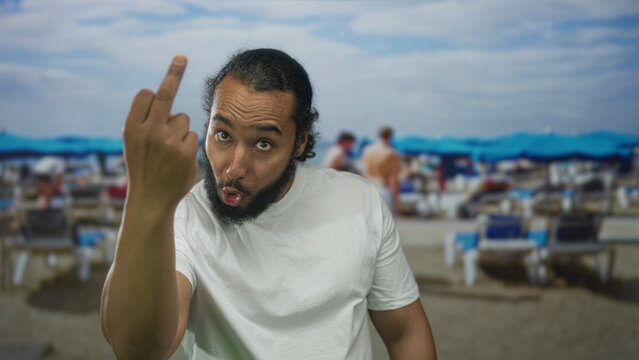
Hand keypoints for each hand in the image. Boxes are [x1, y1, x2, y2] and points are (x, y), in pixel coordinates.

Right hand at [122, 55, 198, 208]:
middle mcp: (148, 131)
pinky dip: (188, 145)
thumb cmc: (143, 167)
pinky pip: (192, 135)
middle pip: (165, 95)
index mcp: (132, 127)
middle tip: (181, 57)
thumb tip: (172, 109)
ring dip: (180, 131)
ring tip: (169, 151)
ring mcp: (168, 140)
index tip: (167, 70)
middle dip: (173, 73)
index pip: (147, 95)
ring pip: (183, 120)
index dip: (156, 90)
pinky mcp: (186, 151)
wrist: (150, 199)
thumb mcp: (136, 144)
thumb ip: (148, 123)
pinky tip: (178, 159)